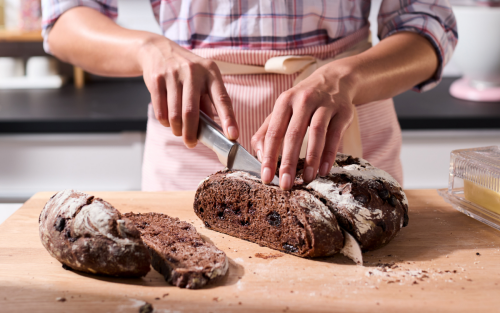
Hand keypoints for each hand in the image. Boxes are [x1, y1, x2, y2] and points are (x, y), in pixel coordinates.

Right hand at [138, 36, 238, 147]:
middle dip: (191, 133)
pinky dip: (165, 121)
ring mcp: (173, 74)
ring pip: (175, 114)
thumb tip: (213, 130)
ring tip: (179, 131)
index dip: (228, 119)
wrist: (158, 50)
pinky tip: (168, 121)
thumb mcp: (202, 79)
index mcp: (211, 73)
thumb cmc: (186, 70)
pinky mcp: (157, 79)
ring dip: (177, 129)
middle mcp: (193, 72)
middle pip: (191, 112)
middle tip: (191, 144)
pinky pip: (161, 110)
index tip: (233, 135)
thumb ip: (208, 102)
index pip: (222, 99)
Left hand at [251, 64, 355, 189]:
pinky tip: (324, 170)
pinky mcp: (343, 111)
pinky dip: (329, 154)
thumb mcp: (283, 109)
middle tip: (285, 184)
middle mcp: (303, 100)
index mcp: (284, 101)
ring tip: (307, 179)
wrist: (335, 79)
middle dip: (288, 162)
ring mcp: (325, 104)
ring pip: (316, 133)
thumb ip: (267, 130)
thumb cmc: (304, 100)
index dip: (269, 157)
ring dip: (311, 159)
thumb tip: (258, 155)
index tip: (266, 177)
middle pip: (294, 134)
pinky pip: (335, 135)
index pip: (274, 132)